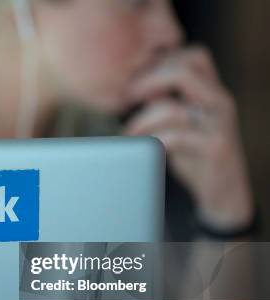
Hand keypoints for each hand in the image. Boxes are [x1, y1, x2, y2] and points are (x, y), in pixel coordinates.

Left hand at [124, 47, 253, 229]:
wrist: (224, 192)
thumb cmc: (196, 155)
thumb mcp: (180, 123)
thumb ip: (164, 102)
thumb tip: (135, 85)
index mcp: (212, 91)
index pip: (194, 55)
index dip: (162, 60)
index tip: (138, 79)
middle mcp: (220, 102)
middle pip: (184, 70)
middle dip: (149, 80)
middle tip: (128, 96)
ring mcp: (220, 124)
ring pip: (172, 108)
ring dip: (141, 120)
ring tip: (127, 133)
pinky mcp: (215, 147)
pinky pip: (176, 137)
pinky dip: (153, 141)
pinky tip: (143, 147)